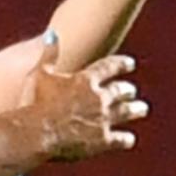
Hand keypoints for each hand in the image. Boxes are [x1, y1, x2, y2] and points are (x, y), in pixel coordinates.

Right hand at [16, 36, 144, 160]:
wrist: (37, 133)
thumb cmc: (34, 102)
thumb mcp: (40, 74)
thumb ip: (49, 54)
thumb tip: (52, 34)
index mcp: (85, 80)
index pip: (110, 67)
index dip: (121, 64)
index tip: (130, 63)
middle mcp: (99, 98)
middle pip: (120, 90)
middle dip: (127, 90)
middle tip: (132, 91)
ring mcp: (103, 119)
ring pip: (126, 112)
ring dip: (135, 110)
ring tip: (142, 109)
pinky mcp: (102, 140)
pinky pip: (120, 139)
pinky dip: (126, 139)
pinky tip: (129, 139)